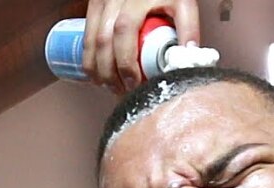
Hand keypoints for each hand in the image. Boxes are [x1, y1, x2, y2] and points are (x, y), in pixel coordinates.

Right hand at [82, 0, 200, 92]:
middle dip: (110, 73)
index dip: (125, 62)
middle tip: (122, 91)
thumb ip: (188, 26)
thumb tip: (188, 57)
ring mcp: (100, 3)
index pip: (123, 33)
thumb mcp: (182, 1)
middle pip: (102, 43)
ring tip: (111, 87)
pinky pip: (85, 38)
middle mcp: (112, 1)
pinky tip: (99, 74)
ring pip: (90, 42)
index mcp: (134, 0)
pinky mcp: (94, 6)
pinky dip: (89, 60)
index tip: (134, 82)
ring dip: (97, 70)